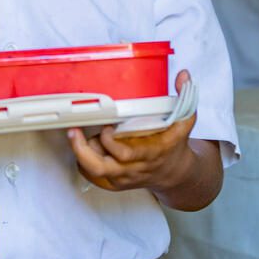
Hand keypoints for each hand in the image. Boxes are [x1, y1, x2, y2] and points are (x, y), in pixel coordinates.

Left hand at [67, 70, 197, 192]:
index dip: (110, 141)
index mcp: (149, 153)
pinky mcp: (114, 183)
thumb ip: (185, 97)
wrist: (174, 174)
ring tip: (84, 136)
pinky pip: (91, 175)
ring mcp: (122, 178)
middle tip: (74, 131)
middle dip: (82, 149)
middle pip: (100, 168)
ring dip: (84, 151)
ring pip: (92, 170)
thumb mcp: (184, 122)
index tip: (107, 125)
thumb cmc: (174, 147)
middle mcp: (133, 168)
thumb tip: (183, 76)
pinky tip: (88, 147)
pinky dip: (84, 161)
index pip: (124, 154)